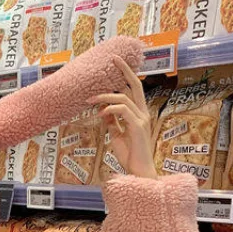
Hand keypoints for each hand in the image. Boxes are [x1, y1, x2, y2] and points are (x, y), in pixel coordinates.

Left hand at [89, 56, 156, 180]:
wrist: (138, 171)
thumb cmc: (130, 156)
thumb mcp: (117, 137)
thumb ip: (113, 123)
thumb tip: (103, 112)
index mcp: (139, 114)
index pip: (133, 90)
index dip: (125, 76)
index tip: (114, 65)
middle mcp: (143, 113)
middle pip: (135, 85)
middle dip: (124, 70)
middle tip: (112, 59)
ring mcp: (142, 119)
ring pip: (124, 97)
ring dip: (104, 96)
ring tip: (89, 100)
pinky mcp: (138, 127)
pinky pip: (123, 110)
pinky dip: (110, 109)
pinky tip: (100, 113)